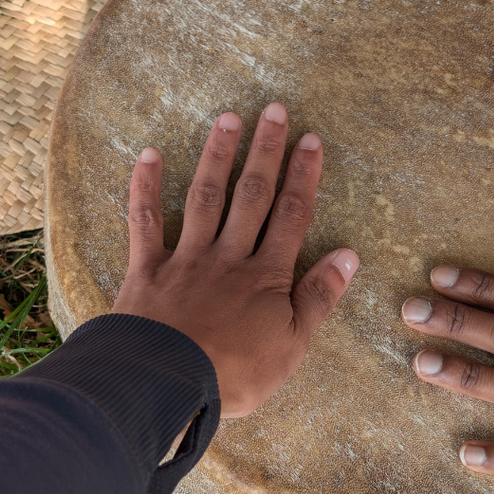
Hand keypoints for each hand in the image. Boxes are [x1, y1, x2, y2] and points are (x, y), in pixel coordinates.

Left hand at [110, 104, 358, 417]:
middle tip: (274, 110)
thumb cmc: (234, 373)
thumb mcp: (292, 346)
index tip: (310, 140)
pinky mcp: (147, 270)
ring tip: (228, 118)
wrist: (164, 384)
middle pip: (251, 195)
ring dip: (218, 156)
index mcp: (266, 276)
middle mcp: (228, 256)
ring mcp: (186, 259)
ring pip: (205, 197)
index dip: (302, 176)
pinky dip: (146, 188)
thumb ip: (318, 298)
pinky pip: (146, 222)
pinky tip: (149, 155)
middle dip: (265, 152)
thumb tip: (348, 256)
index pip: (291, 215)